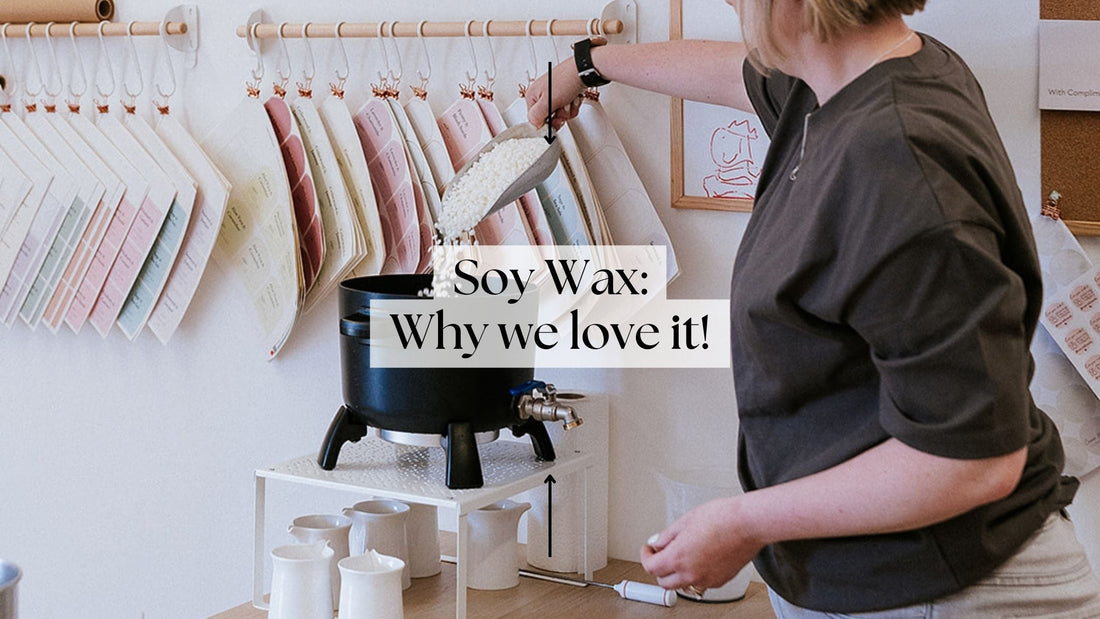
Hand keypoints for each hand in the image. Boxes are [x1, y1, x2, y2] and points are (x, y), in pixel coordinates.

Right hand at [525, 58, 586, 129]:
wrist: (584, 71)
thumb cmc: (566, 80)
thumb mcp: (548, 102)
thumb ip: (536, 116)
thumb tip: (533, 125)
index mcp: (532, 96)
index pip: (535, 120)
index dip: (546, 124)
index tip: (555, 124)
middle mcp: (541, 95)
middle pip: (549, 118)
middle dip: (560, 116)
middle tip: (563, 109)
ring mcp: (554, 94)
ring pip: (560, 114)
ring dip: (568, 110)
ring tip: (569, 100)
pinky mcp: (564, 94)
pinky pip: (568, 108)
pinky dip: (573, 105)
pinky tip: (574, 98)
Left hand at [640, 496, 763, 591]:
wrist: (749, 523)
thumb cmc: (722, 517)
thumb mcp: (686, 520)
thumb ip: (668, 535)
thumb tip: (658, 542)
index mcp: (678, 557)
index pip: (651, 567)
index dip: (646, 556)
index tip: (648, 550)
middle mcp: (692, 573)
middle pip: (664, 582)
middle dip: (659, 568)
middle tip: (661, 554)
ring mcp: (707, 579)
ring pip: (683, 585)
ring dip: (677, 574)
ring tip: (680, 556)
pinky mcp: (722, 580)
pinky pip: (701, 583)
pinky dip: (695, 575)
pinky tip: (699, 559)